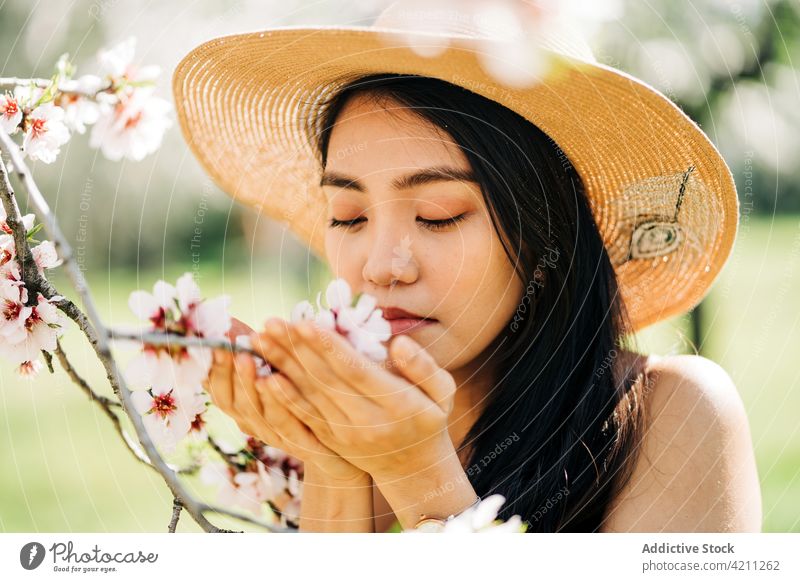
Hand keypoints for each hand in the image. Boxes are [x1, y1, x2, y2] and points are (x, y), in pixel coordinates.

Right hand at [202, 317, 365, 482]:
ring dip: (249, 383)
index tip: (211, 341)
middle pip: (232, 402)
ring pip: (257, 411)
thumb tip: (230, 321)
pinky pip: (287, 423)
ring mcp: (278, 438)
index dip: (213, 368)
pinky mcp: (304, 446)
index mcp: (248, 409)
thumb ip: (261, 355)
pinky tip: (275, 379)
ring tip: (245, 358)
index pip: (219, 390)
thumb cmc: (309, 404)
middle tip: (225, 345)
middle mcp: (257, 426)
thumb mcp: (283, 375)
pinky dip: (279, 400)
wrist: (346, 453)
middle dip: (227, 372)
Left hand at [249, 318, 457, 481]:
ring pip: (308, 396)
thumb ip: (424, 366)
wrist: (413, 469)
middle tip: (271, 322)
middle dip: (295, 350)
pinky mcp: (330, 440)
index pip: (355, 371)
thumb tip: (398, 343)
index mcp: (396, 405)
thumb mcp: (442, 392)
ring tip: (259, 339)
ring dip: (281, 367)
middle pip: (324, 381)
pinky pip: (302, 416)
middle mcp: (366, 422)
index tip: (304, 322)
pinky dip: (281, 397)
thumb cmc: (428, 418)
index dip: (328, 347)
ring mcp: (344, 434)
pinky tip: (262, 376)